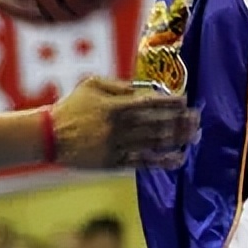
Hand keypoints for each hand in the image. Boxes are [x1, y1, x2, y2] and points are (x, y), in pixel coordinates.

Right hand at [52, 77, 199, 168]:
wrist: (50, 136)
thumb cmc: (70, 107)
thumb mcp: (90, 85)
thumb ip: (118, 85)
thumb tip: (144, 89)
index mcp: (114, 106)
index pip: (151, 103)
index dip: (171, 102)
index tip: (185, 101)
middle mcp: (120, 126)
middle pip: (158, 123)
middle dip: (181, 120)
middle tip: (197, 118)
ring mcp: (118, 145)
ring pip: (155, 142)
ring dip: (178, 138)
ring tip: (194, 135)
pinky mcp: (115, 162)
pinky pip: (145, 162)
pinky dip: (164, 160)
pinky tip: (178, 157)